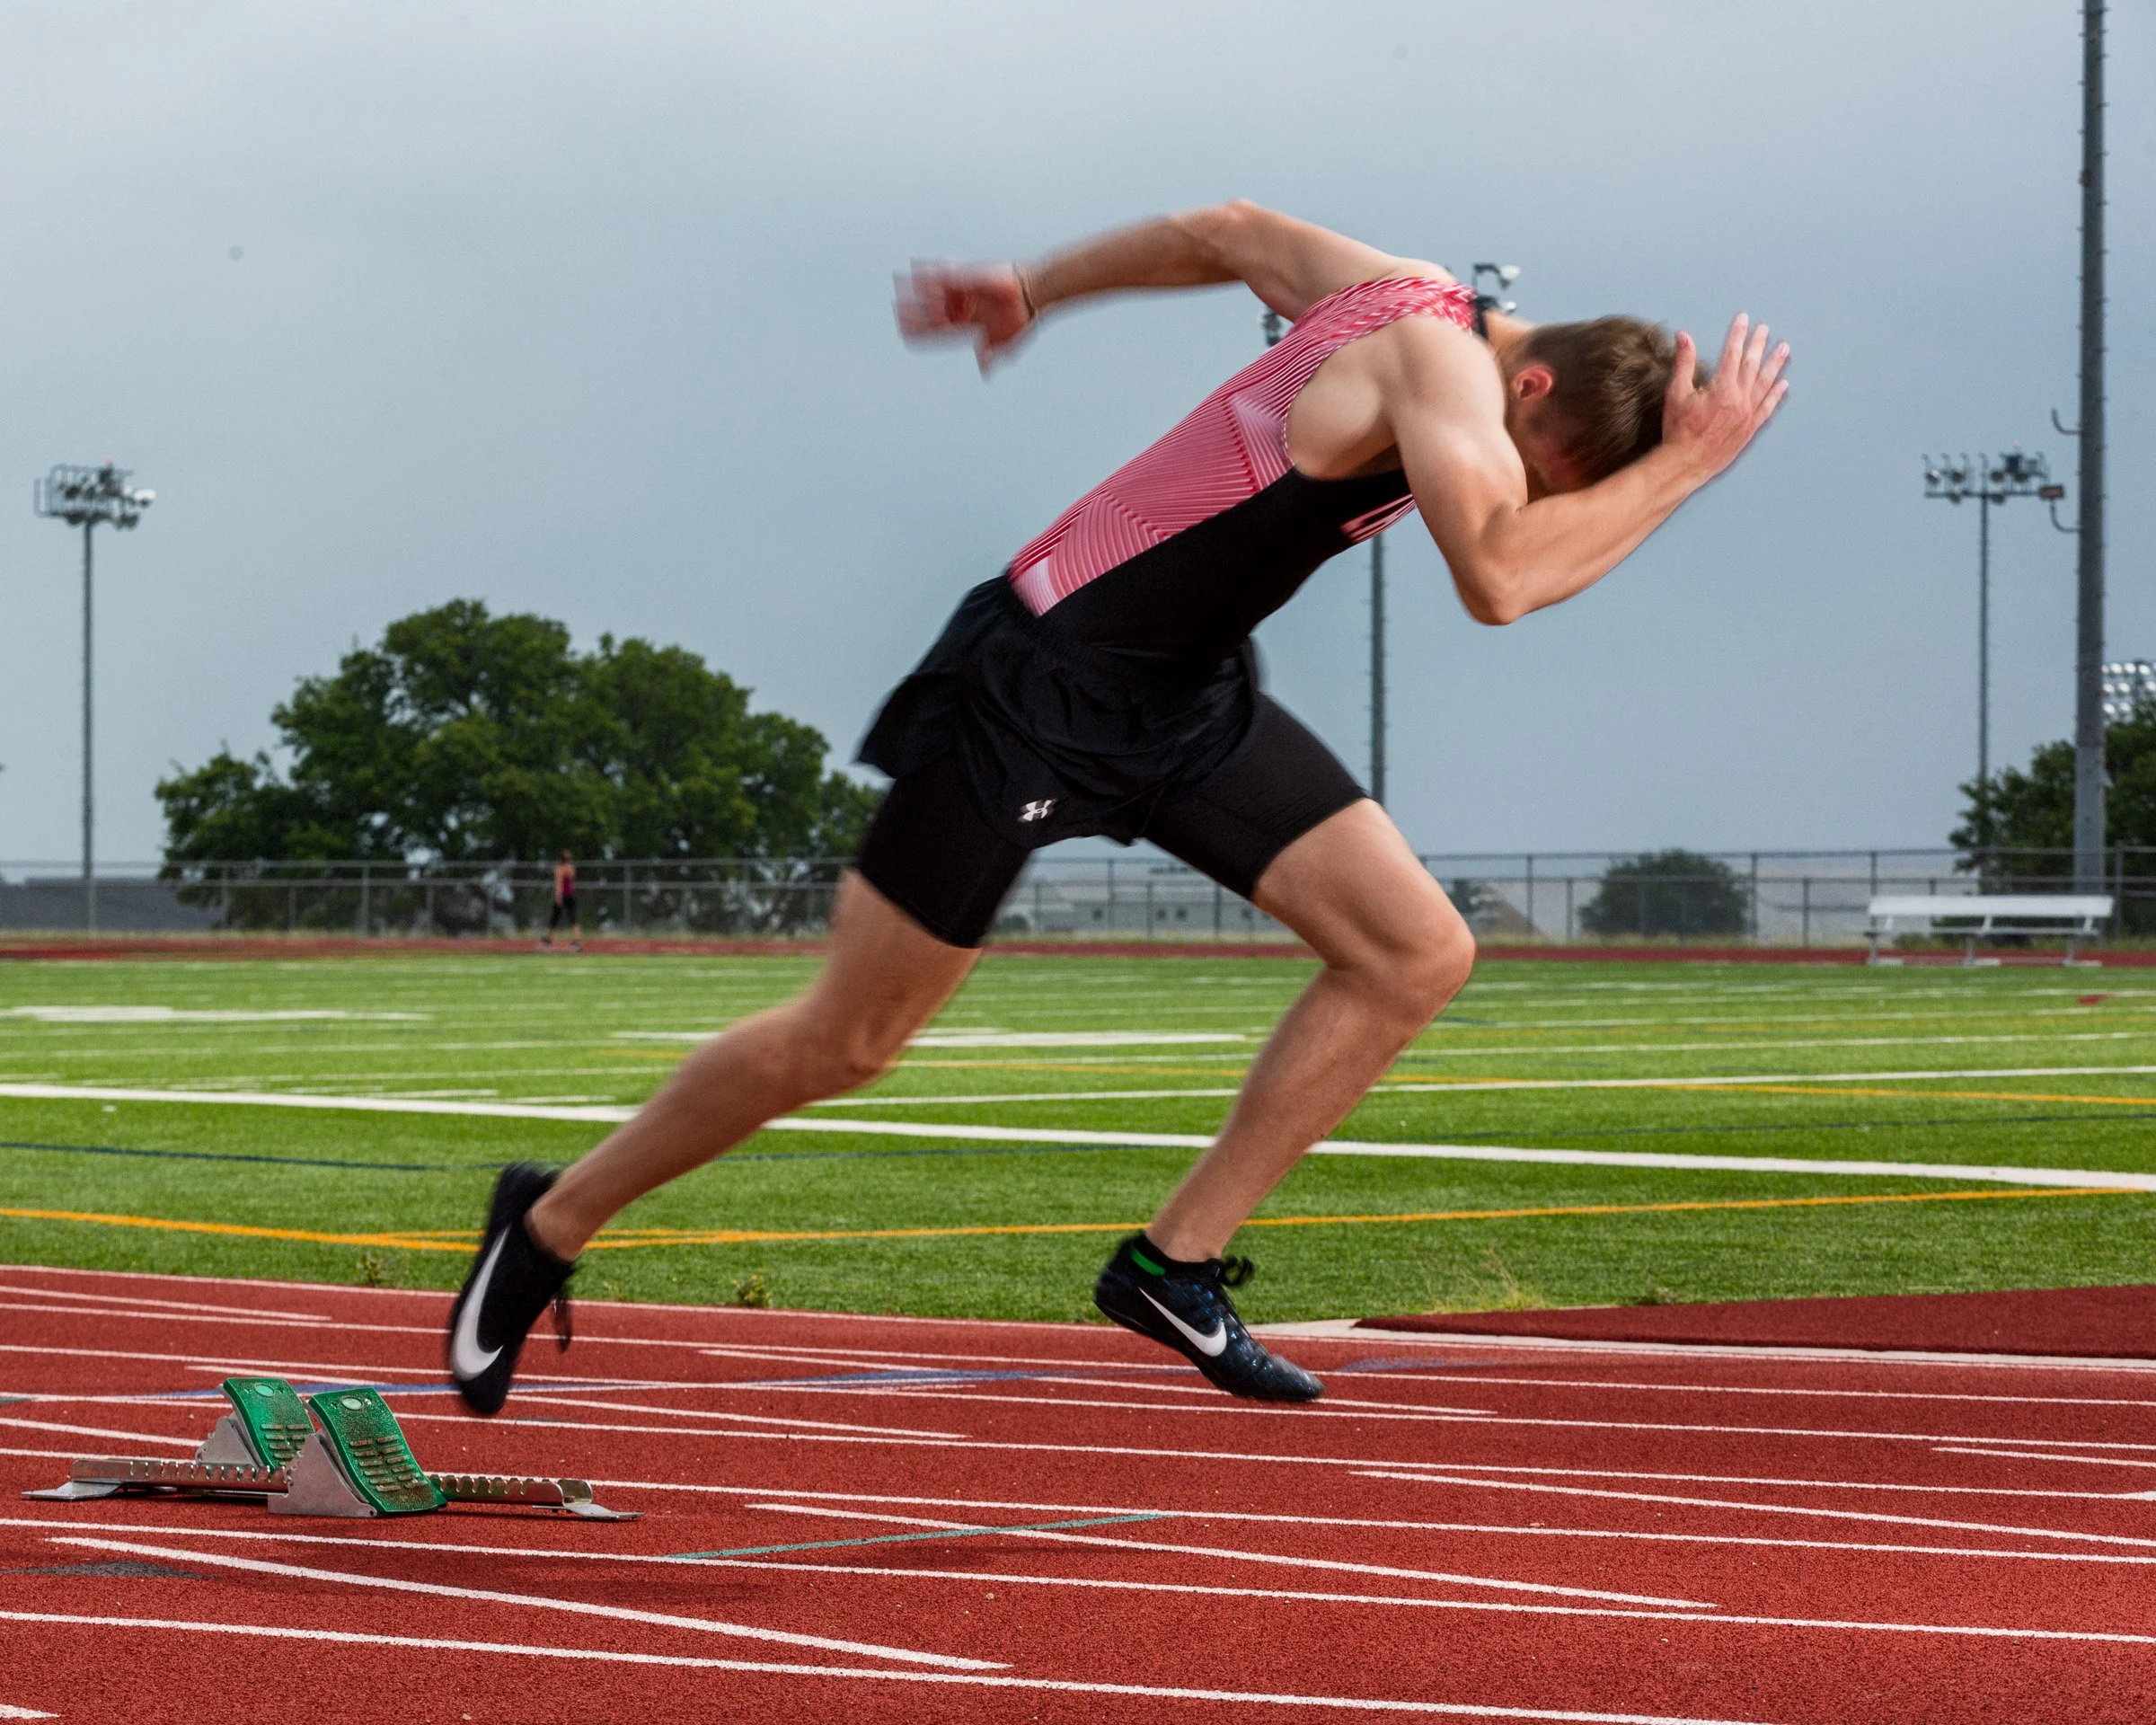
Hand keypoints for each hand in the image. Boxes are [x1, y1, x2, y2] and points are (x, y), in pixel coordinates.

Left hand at [893, 260, 1035, 375]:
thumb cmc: (1022, 319)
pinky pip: (942, 271)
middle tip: (895, 311)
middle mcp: (961, 308)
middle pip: (931, 311)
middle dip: (913, 312)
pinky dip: (927, 270)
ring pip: (933, 291)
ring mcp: (962, 291)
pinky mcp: (966, 276)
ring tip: (897, 285)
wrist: (1032, 294)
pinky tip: (912, 269)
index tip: (903, 334)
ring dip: (915, 290)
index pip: (937, 331)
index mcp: (967, 326)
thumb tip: (985, 372)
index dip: (920, 332)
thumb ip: (991, 356)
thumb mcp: (1004, 342)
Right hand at [1661, 313, 1789, 482]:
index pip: (1733, 353)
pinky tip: (1784, 384)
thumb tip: (1683, 336)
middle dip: (1759, 344)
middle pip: (1752, 364)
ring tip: (1784, 349)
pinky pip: (1768, 407)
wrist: (1687, 462)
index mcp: (1722, 387)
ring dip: (1775, 364)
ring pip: (1766, 383)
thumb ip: (1684, 362)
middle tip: (1765, 329)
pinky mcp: (1750, 428)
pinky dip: (1777, 395)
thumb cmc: (1679, 430)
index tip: (1743, 319)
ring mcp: (1748, 413)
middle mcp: (1740, 398)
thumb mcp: (1676, 393)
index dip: (1738, 334)